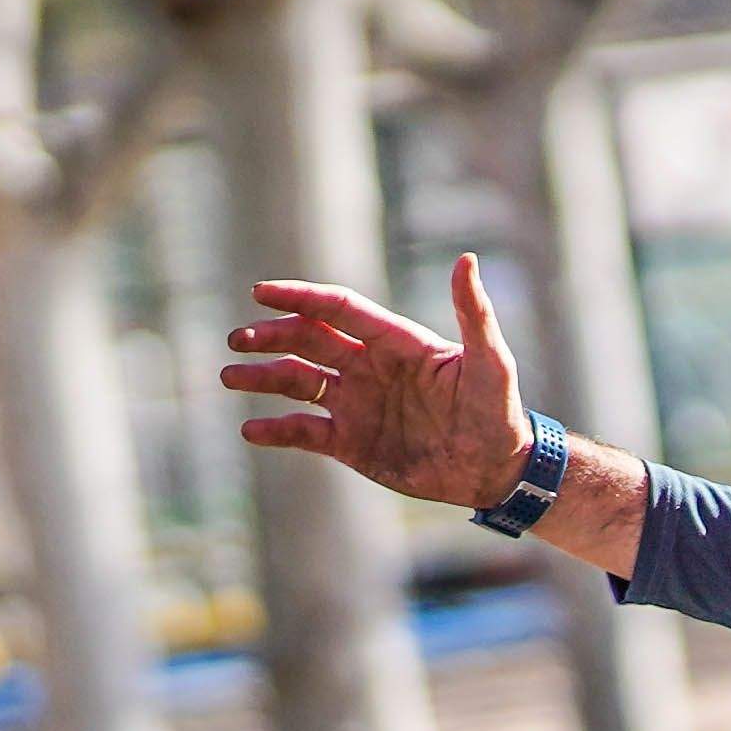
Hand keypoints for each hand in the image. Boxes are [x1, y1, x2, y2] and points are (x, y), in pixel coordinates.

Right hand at [225, 252, 531, 512]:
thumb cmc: (500, 411)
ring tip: (230, 376)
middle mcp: (369, 367)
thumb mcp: (492, 362)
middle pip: (308, 341)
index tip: (261, 292)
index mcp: (395, 342)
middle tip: (237, 339)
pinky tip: (252, 430)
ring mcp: (357, 404)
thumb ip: (473, 314)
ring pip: (297, 383)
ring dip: (262, 377)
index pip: (339, 310)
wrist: (498, 470)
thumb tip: (466, 259)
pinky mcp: (352, 443)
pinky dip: (277, 430)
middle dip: (271, 336)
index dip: (301, 298)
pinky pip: (305, 432)